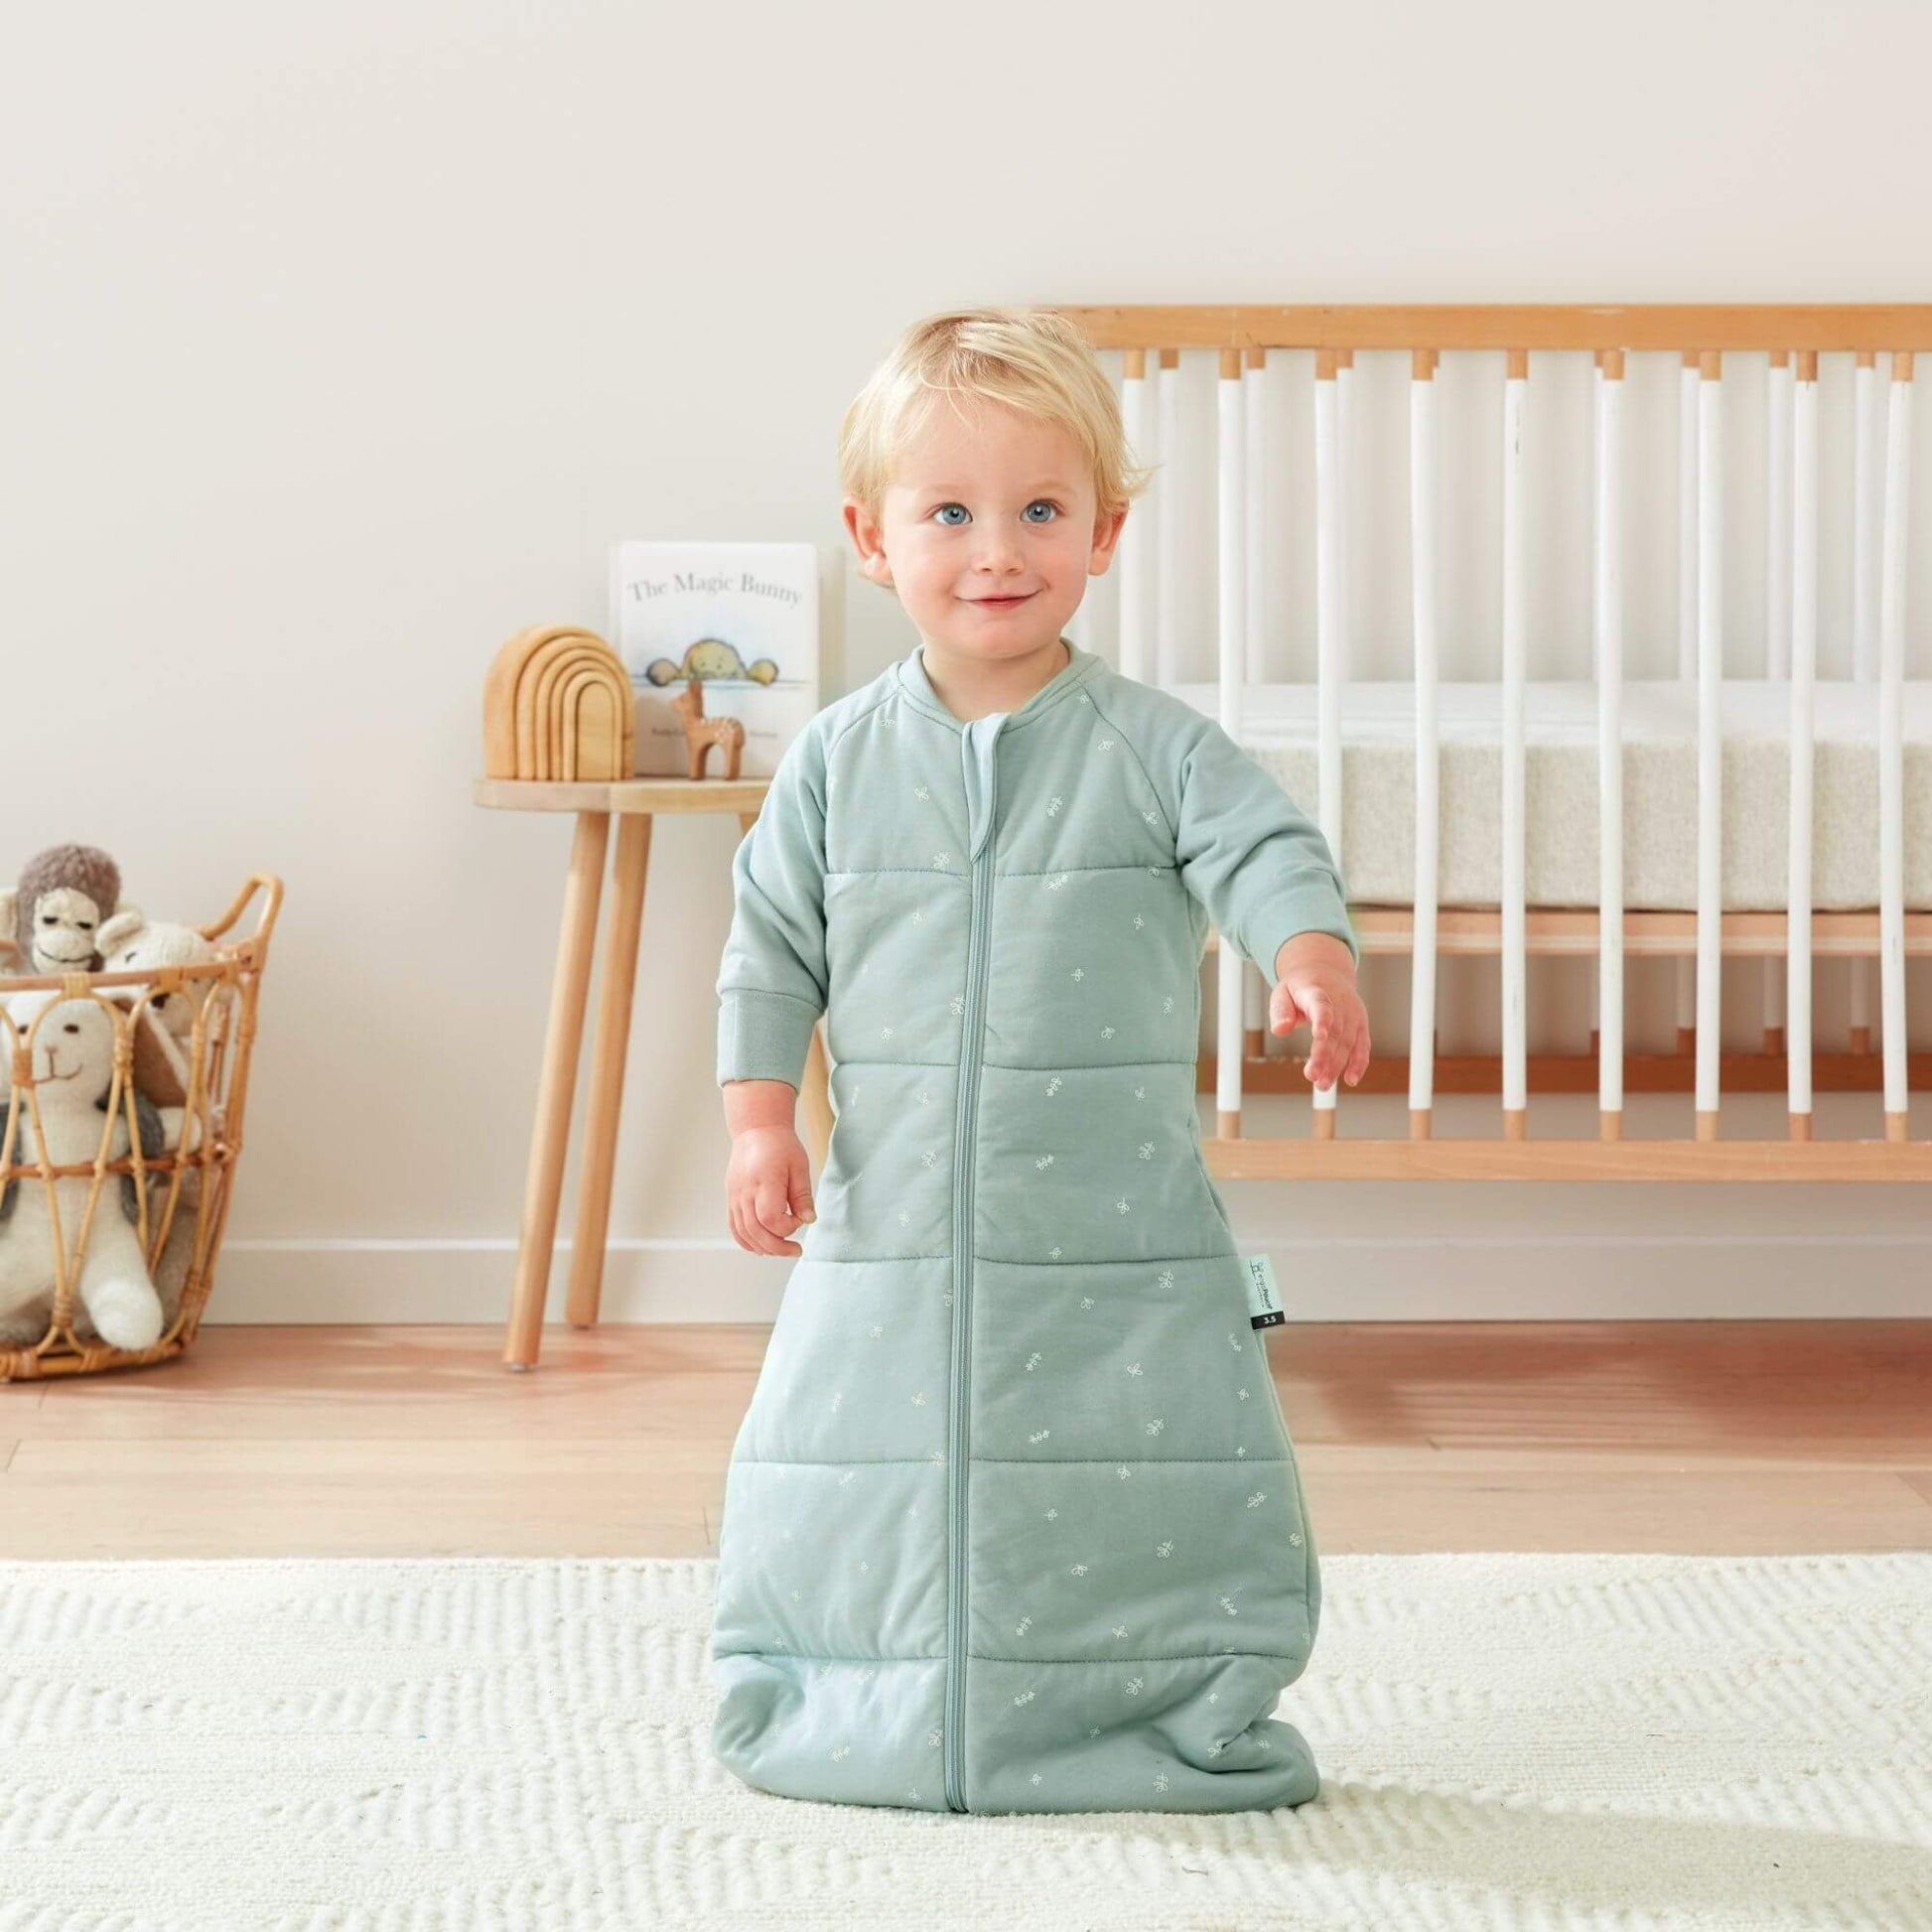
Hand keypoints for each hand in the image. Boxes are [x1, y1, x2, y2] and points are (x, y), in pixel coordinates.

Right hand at [726, 1124, 816, 1256]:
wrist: (756, 1131)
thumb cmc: (781, 1146)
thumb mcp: (799, 1166)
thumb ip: (802, 1196)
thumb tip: (809, 1220)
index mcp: (764, 1181)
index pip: (770, 1219)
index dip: (787, 1227)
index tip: (799, 1219)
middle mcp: (745, 1191)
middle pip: (756, 1231)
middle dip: (777, 1247)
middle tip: (796, 1250)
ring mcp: (735, 1196)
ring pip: (743, 1233)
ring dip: (763, 1247)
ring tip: (781, 1249)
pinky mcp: (731, 1198)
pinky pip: (734, 1227)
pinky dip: (746, 1241)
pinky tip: (761, 1246)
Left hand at [1271, 932, 1370, 1091]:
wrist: (1326, 973)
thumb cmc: (1301, 988)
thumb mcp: (1282, 993)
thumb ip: (1280, 1011)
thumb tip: (1279, 1030)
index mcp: (1317, 990)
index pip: (1320, 1004)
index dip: (1321, 1020)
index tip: (1318, 1036)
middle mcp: (1339, 1002)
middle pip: (1334, 1030)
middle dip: (1324, 1055)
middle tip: (1312, 1076)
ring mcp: (1352, 1013)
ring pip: (1347, 1041)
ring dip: (1336, 1065)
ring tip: (1323, 1084)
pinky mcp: (1360, 1024)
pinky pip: (1362, 1045)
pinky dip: (1358, 1063)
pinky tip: (1351, 1079)